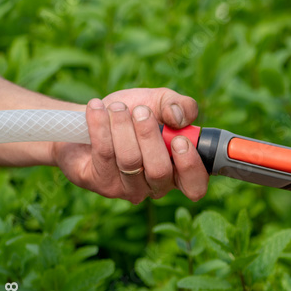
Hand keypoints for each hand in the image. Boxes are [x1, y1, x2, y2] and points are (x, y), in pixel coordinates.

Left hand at [53, 88, 208, 202]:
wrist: (94, 115)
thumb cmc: (134, 111)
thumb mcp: (162, 102)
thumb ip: (182, 106)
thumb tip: (179, 119)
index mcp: (179, 171)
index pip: (195, 186)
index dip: (190, 167)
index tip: (180, 139)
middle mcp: (156, 186)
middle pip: (159, 172)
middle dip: (150, 137)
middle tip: (141, 111)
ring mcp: (128, 188)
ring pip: (130, 161)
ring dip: (122, 127)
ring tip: (117, 107)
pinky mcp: (100, 183)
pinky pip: (104, 154)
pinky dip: (100, 126)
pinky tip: (97, 108)